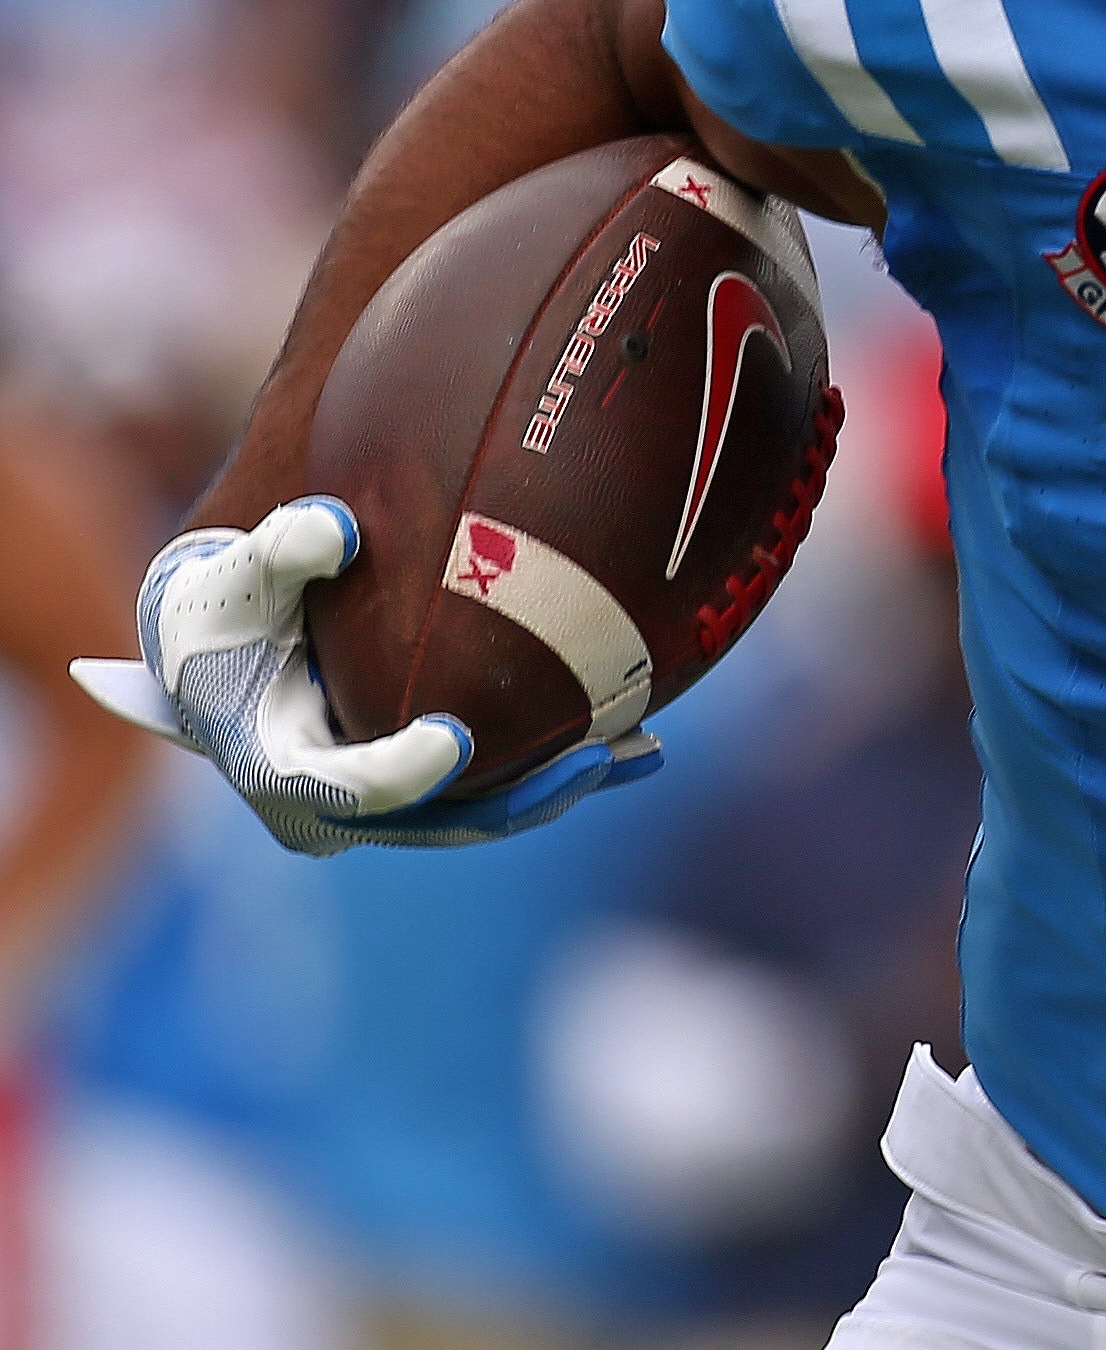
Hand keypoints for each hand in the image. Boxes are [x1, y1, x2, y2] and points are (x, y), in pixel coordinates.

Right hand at [73, 502, 659, 855]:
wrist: (225, 641)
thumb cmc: (227, 604)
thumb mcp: (234, 575)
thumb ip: (279, 551)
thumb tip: (334, 528)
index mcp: (272, 767)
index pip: (343, 789)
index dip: (400, 775)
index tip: (456, 741)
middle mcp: (330, 807)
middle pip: (435, 821)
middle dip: (517, 798)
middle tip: (592, 760)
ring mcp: (382, 805)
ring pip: (480, 815)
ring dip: (558, 786)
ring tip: (637, 752)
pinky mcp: (423, 789)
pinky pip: (497, 789)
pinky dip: (559, 766)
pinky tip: (636, 742)